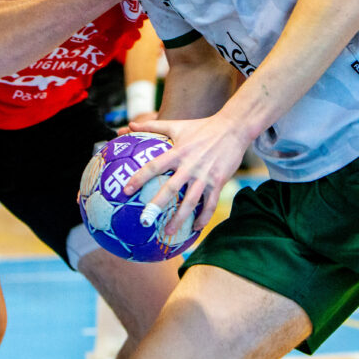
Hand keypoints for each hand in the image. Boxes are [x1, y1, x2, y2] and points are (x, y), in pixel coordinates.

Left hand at [122, 113, 246, 234]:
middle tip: (144, 221)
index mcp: (178, 152)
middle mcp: (190, 166)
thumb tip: (129, 125)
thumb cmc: (201, 127)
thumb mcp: (176, 125)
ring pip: (191, 201)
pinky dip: (203, 217)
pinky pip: (210, 204)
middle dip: (157, 205)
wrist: (233, 129)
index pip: (154, 166)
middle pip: (171, 189)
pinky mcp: (218, 182)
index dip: (139, 178)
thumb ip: (151, 126)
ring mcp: (205, 176)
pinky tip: (195, 228)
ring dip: (180, 219)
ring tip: (168, 232)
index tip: (125, 191)